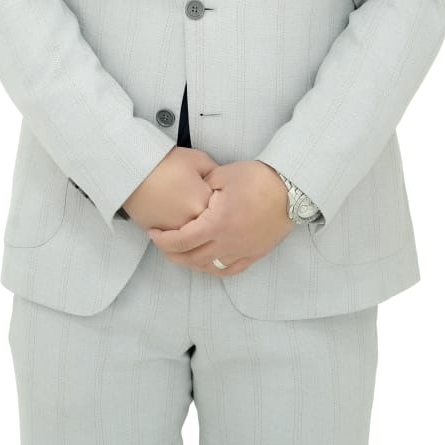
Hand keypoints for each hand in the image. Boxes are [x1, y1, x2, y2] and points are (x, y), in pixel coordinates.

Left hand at [146, 160, 292, 275]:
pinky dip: (214, 268)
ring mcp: (242, 251)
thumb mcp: (222, 175)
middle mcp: (227, 242)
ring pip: (209, 267)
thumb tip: (187, 193)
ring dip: (190, 262)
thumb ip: (201, 186)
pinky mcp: (254, 254)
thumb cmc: (258, 179)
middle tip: (162, 243)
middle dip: (171, 253)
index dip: (162, 239)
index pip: (180, 240)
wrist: (291, 189)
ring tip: (182, 252)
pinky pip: (229, 270)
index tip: (153, 232)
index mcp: (216, 223)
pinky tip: (208, 262)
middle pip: (191, 258)